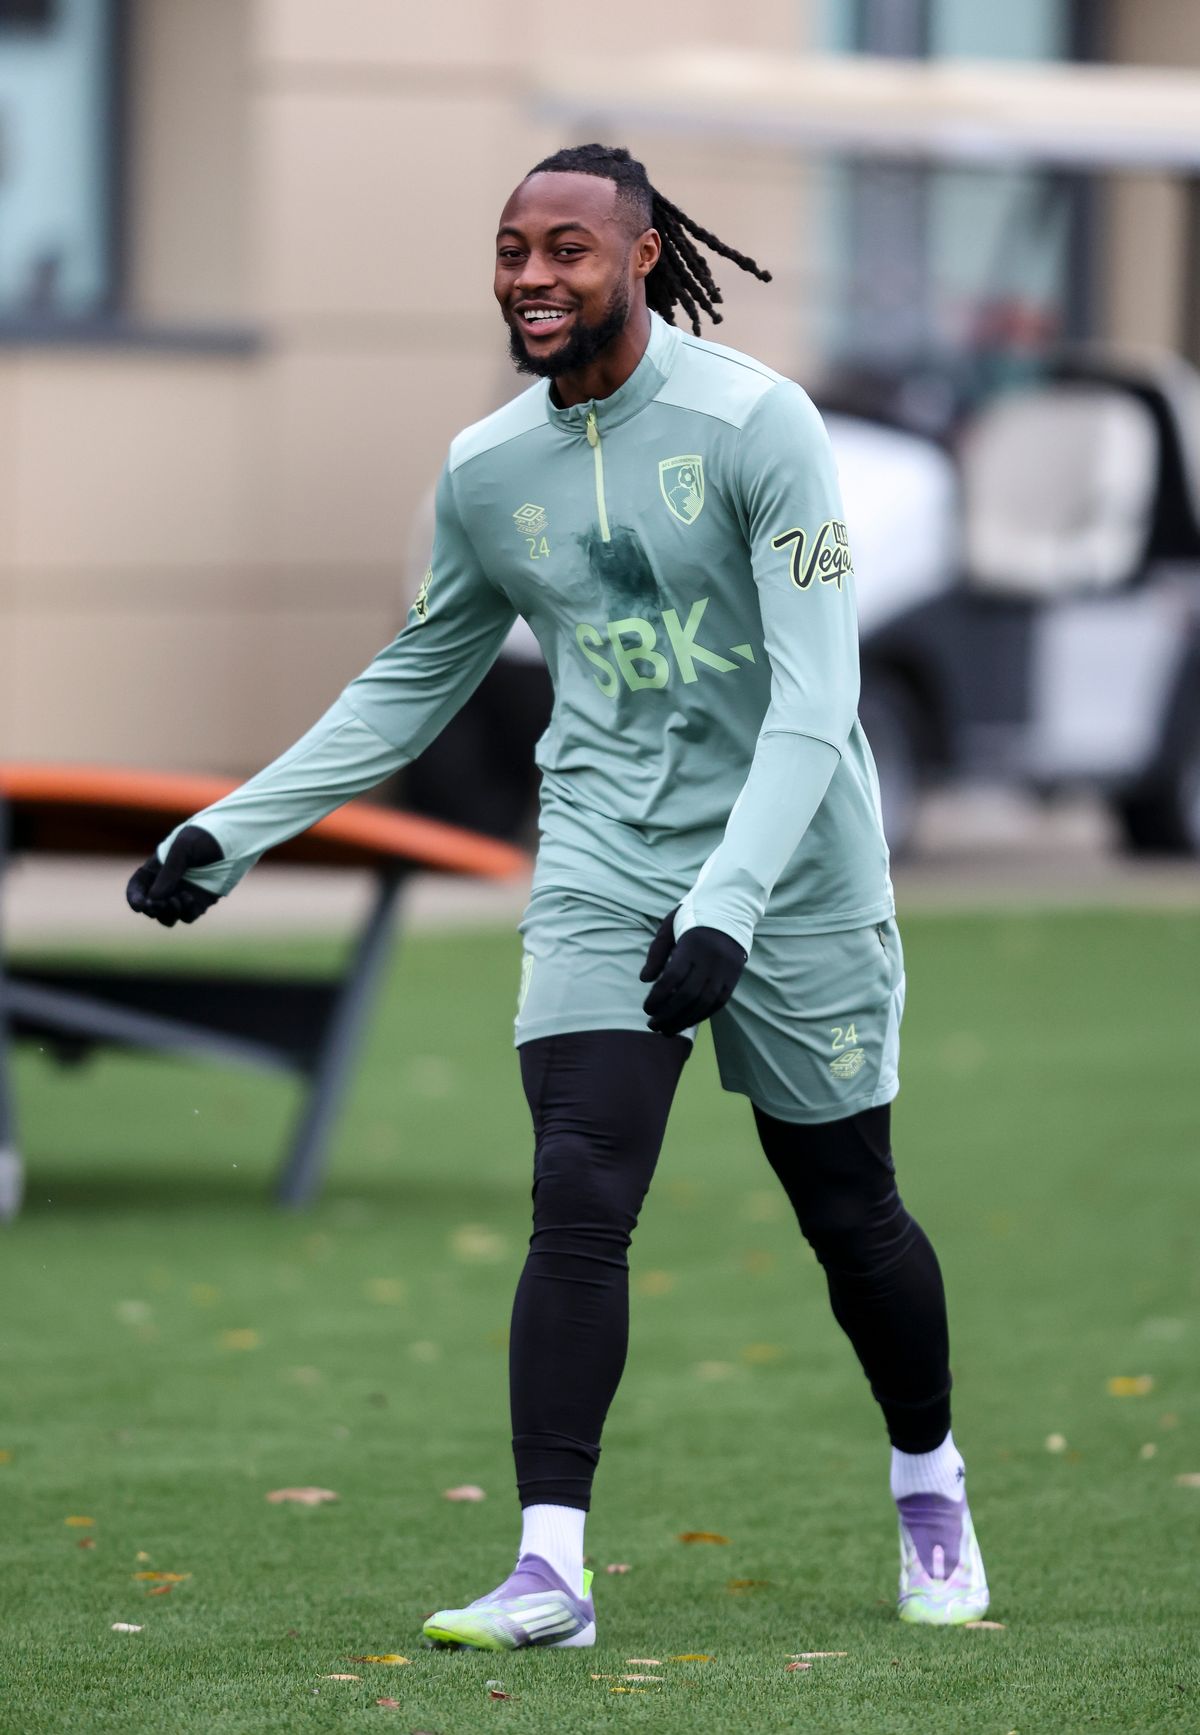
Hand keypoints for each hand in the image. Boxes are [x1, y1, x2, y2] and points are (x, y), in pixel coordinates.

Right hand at [126, 824, 223, 926]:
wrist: (234, 839)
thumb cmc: (205, 837)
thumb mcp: (183, 849)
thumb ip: (168, 873)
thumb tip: (155, 899)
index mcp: (157, 869)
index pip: (138, 887)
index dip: (134, 898)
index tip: (139, 906)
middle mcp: (168, 884)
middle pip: (151, 906)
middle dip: (152, 909)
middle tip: (159, 905)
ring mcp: (184, 894)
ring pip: (167, 915)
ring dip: (167, 914)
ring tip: (176, 901)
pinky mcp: (201, 902)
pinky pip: (188, 916)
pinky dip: (185, 913)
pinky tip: (189, 899)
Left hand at [639, 906, 746, 1037]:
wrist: (730, 909)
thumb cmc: (692, 918)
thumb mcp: (669, 926)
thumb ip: (656, 953)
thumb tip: (645, 980)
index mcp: (692, 945)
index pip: (672, 978)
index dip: (658, 997)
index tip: (647, 1008)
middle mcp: (710, 959)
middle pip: (688, 995)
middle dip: (668, 1015)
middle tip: (652, 1025)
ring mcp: (725, 970)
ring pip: (704, 1003)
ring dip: (684, 1021)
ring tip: (667, 1031)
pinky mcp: (734, 977)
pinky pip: (718, 1003)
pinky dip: (702, 1015)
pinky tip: (687, 1022)